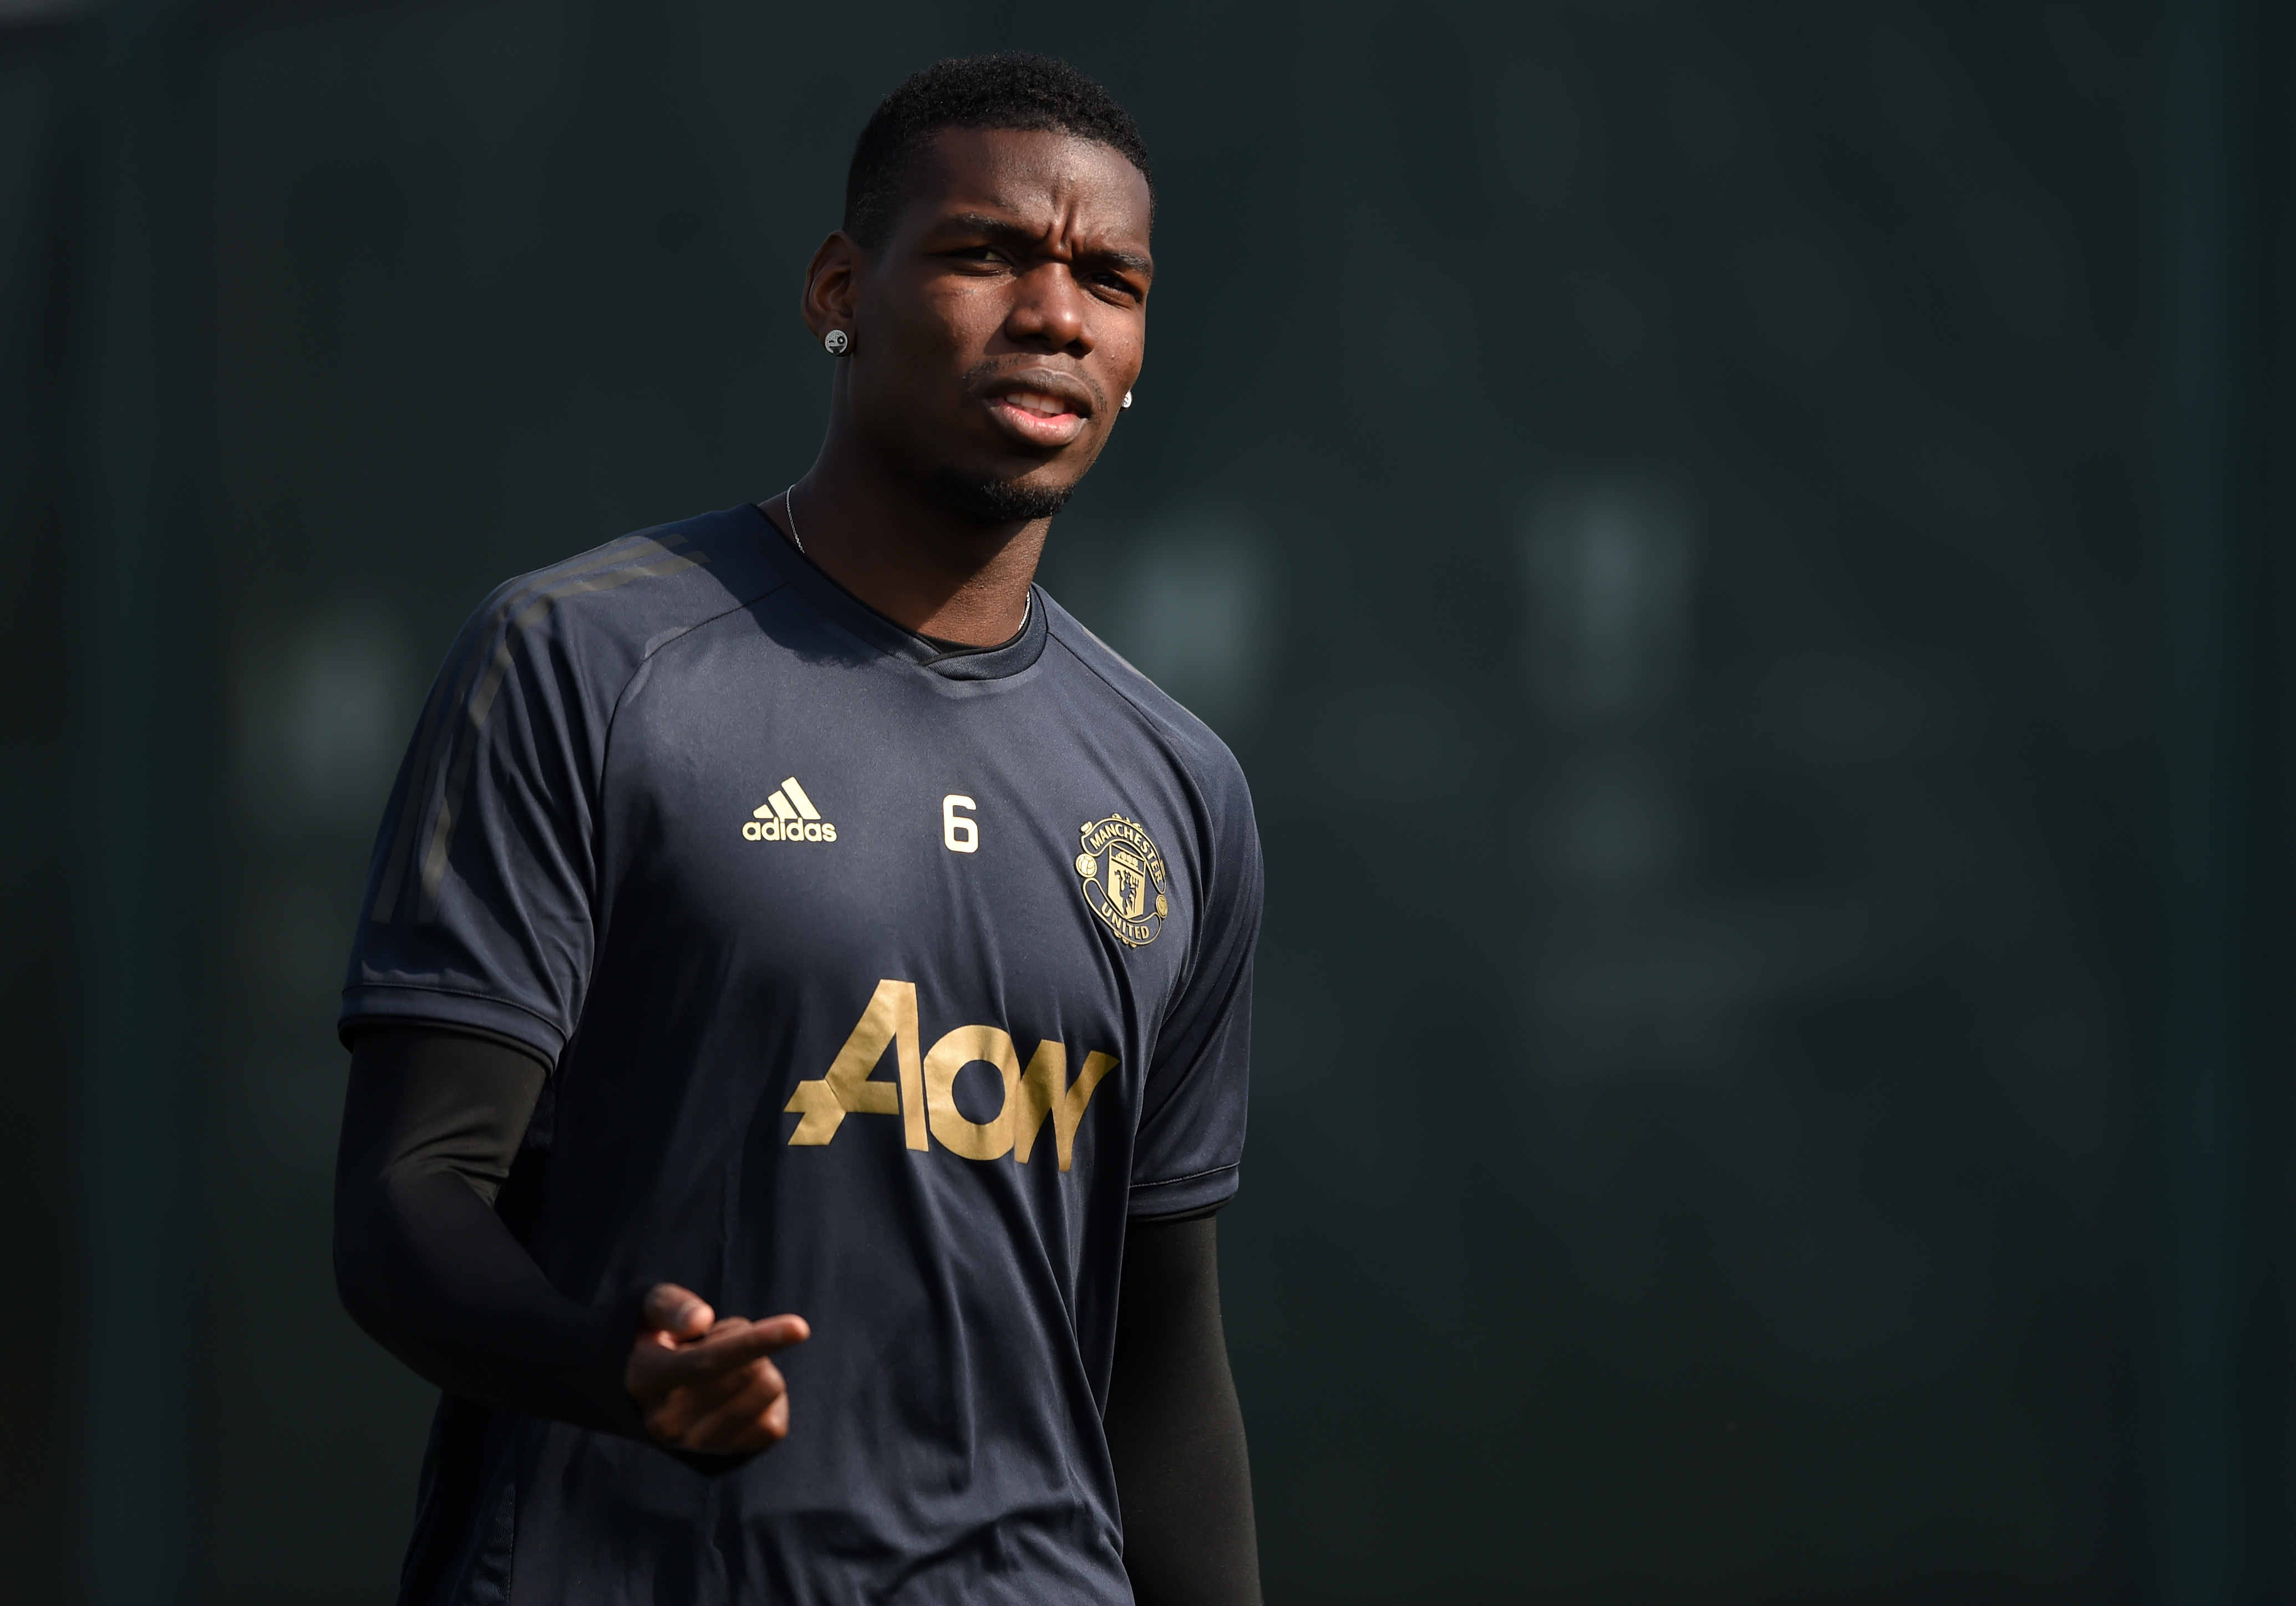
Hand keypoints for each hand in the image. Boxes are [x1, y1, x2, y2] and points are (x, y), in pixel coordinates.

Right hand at [623, 1283, 810, 1453]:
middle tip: (719, 1344)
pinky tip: (740, 1394)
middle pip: (750, 1371)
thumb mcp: (648, 1312)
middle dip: (749, 1341)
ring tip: (727, 1370)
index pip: (708, 1363)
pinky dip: (769, 1399)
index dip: (757, 1342)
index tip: (800, 1327)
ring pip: (768, 1390)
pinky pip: (775, 1423)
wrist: (641, 1400)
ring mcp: (694, 1447)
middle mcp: (666, 1422)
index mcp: (645, 1380)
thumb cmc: (655, 1342)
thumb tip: (701, 1319)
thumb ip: (670, 1306)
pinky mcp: (722, 1460)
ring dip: (761, 1367)